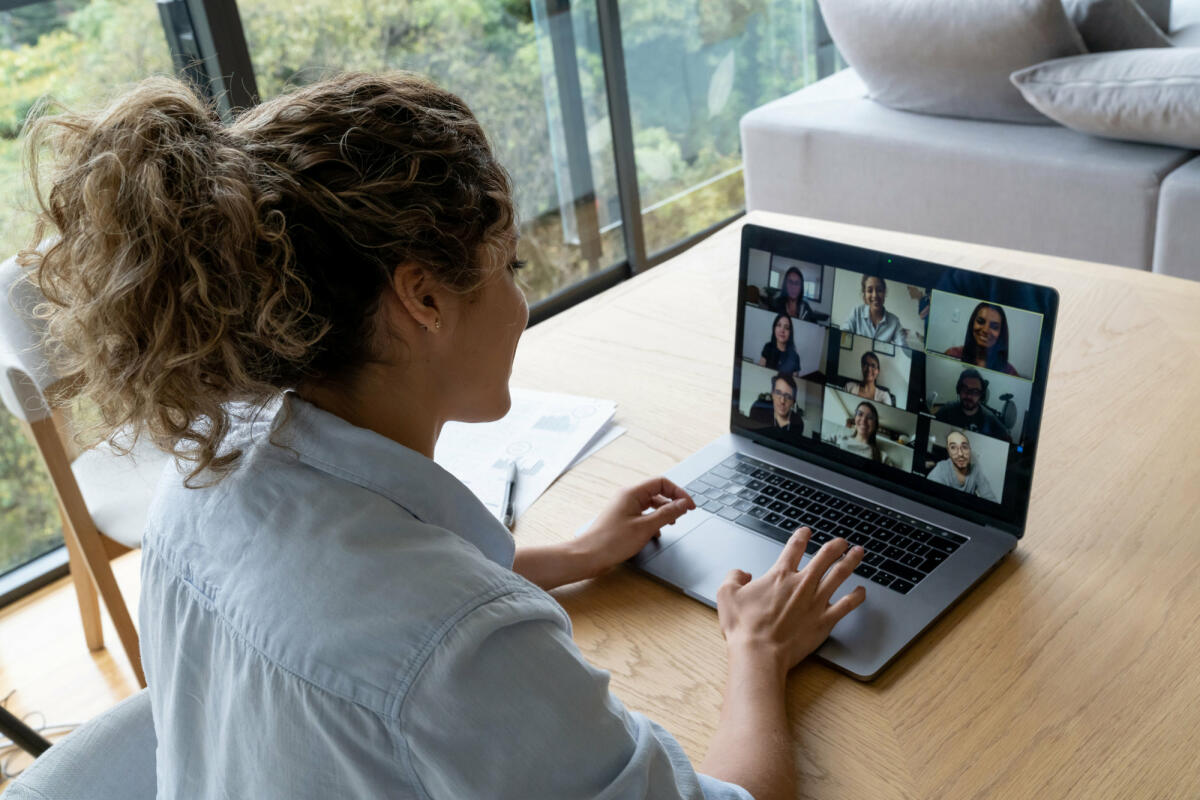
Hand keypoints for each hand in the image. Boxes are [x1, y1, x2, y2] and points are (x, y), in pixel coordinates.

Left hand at [573, 476, 695, 578]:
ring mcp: (624, 508)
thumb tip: (683, 504)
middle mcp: (627, 497)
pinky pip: (643, 514)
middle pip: (657, 492)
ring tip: (672, 524)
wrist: (588, 556)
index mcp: (632, 493)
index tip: (689, 506)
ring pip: (650, 504)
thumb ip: (667, 514)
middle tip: (684, 515)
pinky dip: (653, 521)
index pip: (662, 483)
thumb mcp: (646, 527)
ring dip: (663, 513)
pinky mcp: (622, 519)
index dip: (678, 493)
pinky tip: (656, 533)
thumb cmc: (611, 542)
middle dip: (672, 503)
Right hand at [716, 528, 865, 675]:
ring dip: (850, 562)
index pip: (794, 548)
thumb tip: (742, 573)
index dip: (801, 537)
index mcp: (779, 575)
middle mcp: (802, 584)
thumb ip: (734, 577)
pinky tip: (862, 591)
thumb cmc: (744, 627)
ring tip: (858, 553)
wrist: (760, 653)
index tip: (806, 532)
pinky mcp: (825, 621)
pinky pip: (847, 605)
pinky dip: (856, 597)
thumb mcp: (727, 595)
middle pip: (824, 557)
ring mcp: (816, 602)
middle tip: (841, 541)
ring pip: (839, 575)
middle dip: (835, 546)